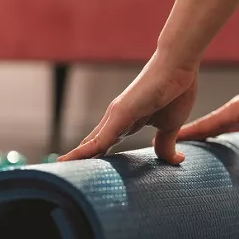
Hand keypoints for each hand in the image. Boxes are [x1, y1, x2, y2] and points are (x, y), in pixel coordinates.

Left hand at [59, 53, 198, 164]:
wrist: (179, 65)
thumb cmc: (176, 91)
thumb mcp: (169, 126)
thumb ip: (166, 144)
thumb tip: (175, 160)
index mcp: (126, 124)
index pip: (104, 146)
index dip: (92, 159)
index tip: (81, 173)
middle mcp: (116, 120)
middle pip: (91, 145)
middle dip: (78, 160)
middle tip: (61, 173)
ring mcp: (116, 116)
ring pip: (91, 143)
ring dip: (76, 158)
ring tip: (59, 169)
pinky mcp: (120, 113)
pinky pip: (101, 139)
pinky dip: (88, 151)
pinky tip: (76, 161)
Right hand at [177, 63, 238, 184]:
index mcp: (231, 113)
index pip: (201, 127)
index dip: (184, 136)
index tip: (165, 143)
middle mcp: (232, 111)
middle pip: (204, 127)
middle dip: (188, 138)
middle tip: (170, 150)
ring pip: (215, 126)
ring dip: (203, 136)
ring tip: (190, 147)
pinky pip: (228, 125)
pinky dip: (219, 133)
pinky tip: (220, 138)